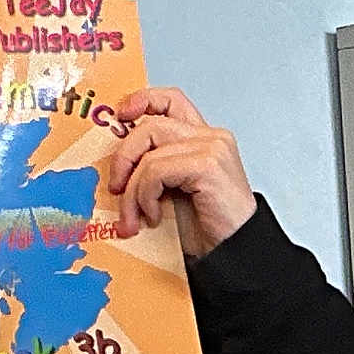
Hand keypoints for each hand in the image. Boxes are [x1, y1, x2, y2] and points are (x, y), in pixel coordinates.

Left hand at [106, 86, 256, 259]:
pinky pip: (156, 170)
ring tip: (134, 215)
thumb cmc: (208, 226)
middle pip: (151, 125)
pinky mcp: (207, 166)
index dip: (143, 100)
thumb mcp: (174, 189)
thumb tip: (117, 164)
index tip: (122, 114)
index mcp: (203, 138)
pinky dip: (145, 195)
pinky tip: (154, 215)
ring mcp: (212, 148)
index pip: (171, 99)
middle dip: (124, 158)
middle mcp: (211, 137)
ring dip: (133, 188)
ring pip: (150, 151)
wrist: (236, 253)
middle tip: (116, 189)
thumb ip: (156, 166)